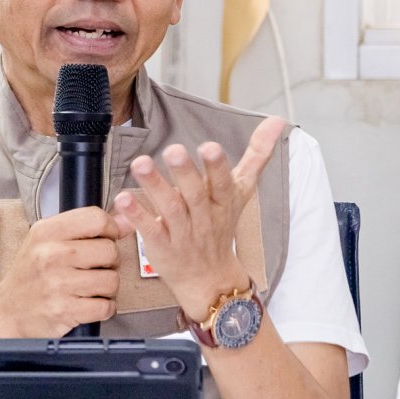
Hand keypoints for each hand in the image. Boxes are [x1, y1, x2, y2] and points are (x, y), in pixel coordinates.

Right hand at [0, 207, 121, 337]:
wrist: (7, 313)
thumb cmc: (30, 276)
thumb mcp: (46, 242)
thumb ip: (85, 228)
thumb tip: (126, 221)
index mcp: (45, 232)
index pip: (96, 218)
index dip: (110, 230)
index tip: (105, 239)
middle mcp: (50, 255)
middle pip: (110, 250)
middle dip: (109, 262)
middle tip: (94, 268)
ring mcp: (57, 283)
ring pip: (112, 280)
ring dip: (107, 288)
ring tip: (89, 287)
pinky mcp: (64, 310)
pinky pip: (105, 306)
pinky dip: (103, 308)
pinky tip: (88, 304)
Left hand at [112, 116, 286, 317]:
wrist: (209, 278)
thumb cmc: (222, 225)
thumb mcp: (242, 190)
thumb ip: (257, 155)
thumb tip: (278, 120)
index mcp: (224, 202)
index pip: (223, 183)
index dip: (216, 167)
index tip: (209, 146)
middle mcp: (204, 218)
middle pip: (196, 195)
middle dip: (186, 172)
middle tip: (174, 150)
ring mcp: (182, 234)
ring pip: (170, 209)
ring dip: (155, 185)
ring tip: (140, 163)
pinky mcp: (161, 247)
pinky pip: (149, 230)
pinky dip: (137, 215)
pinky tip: (122, 198)